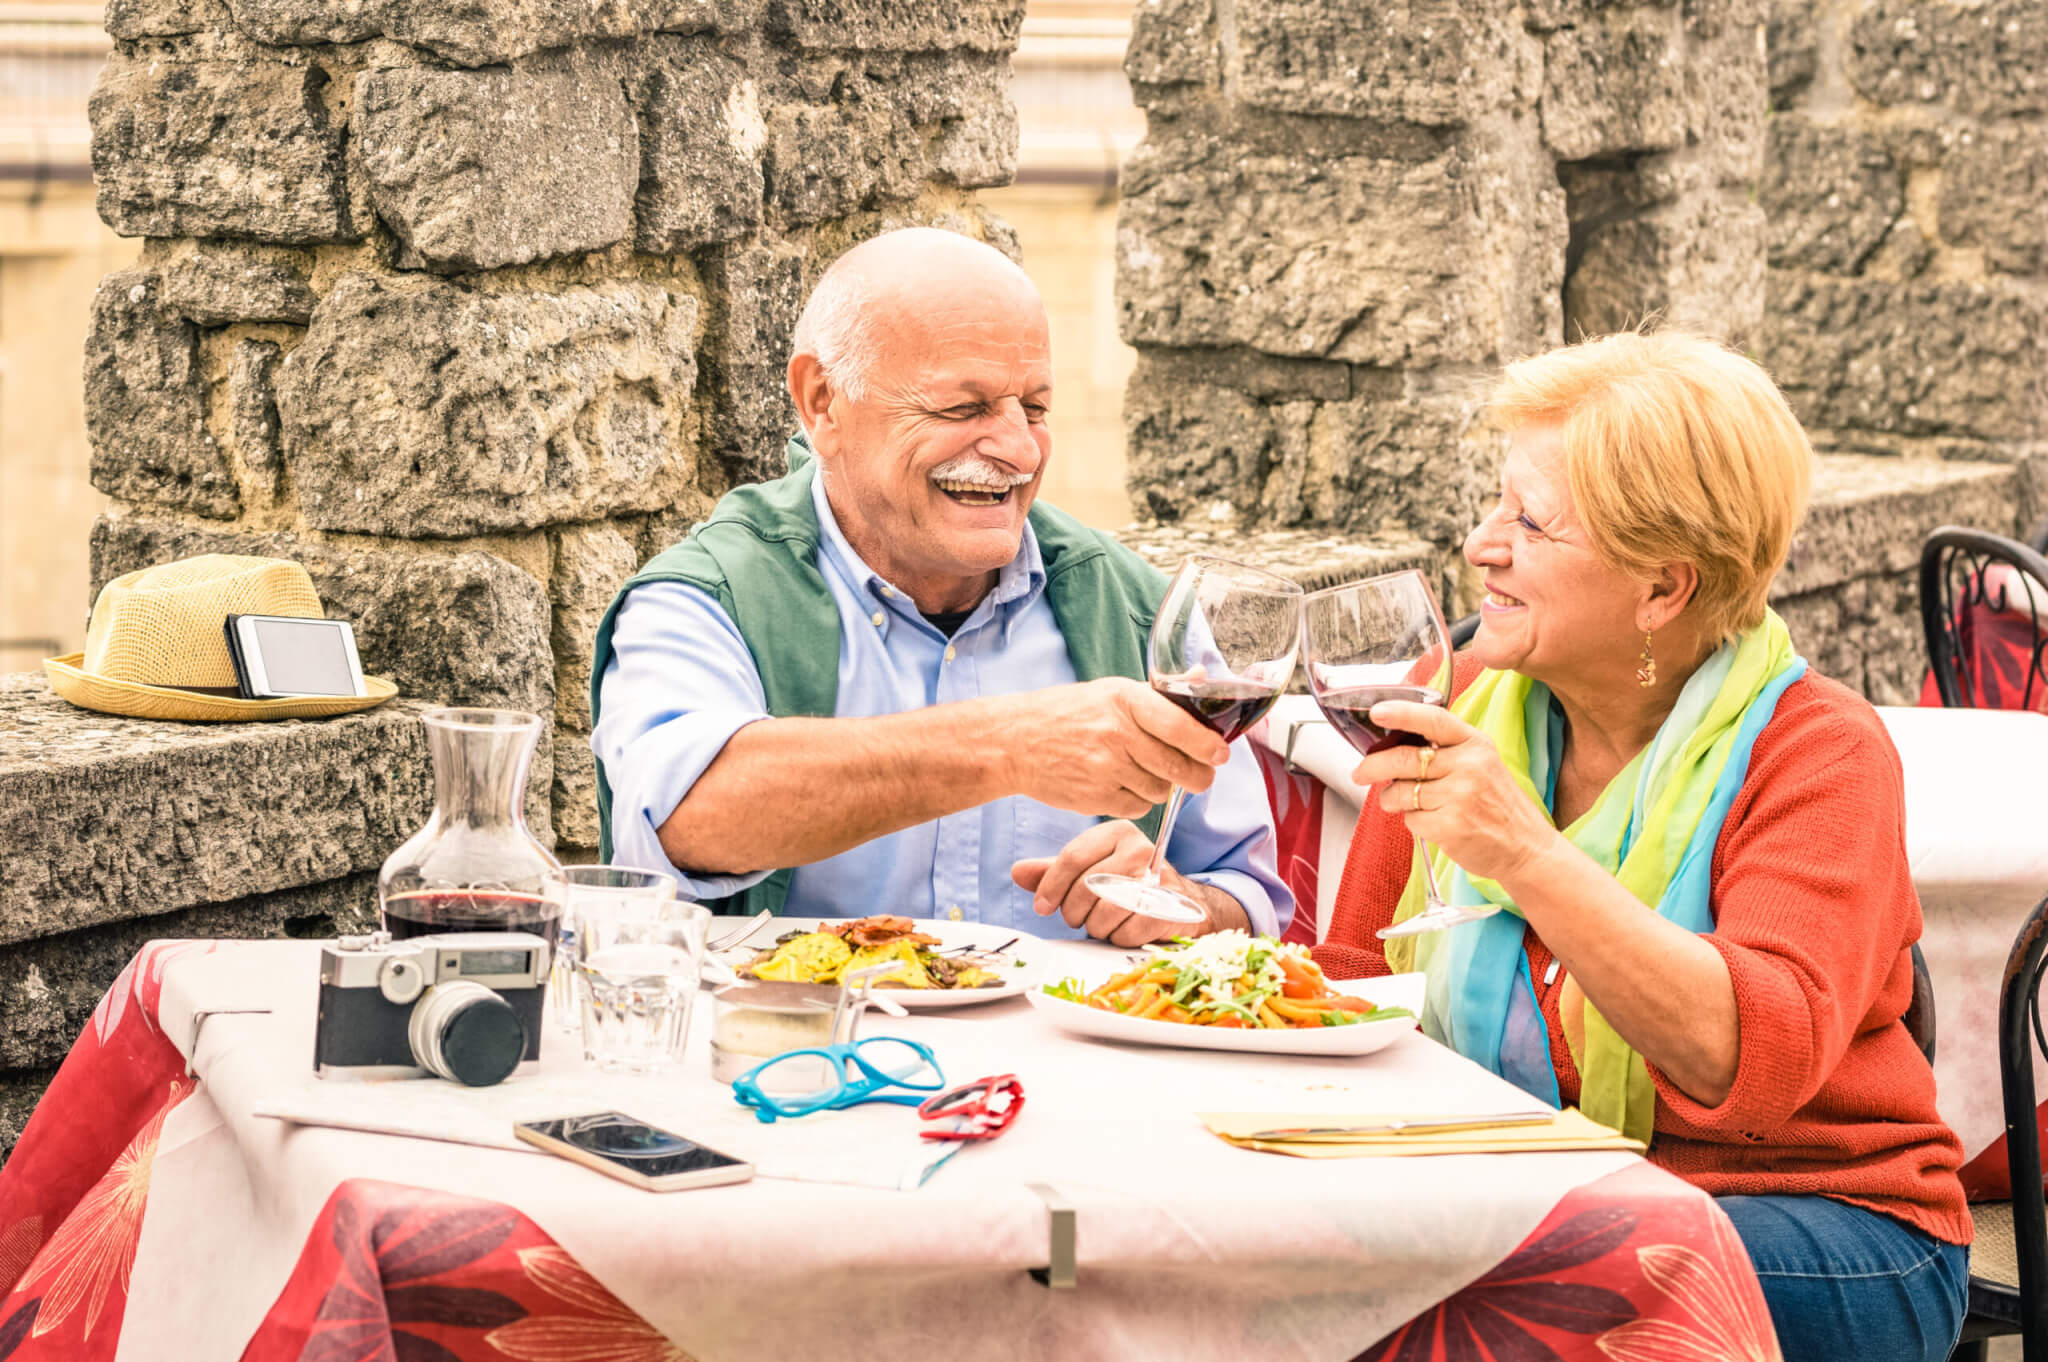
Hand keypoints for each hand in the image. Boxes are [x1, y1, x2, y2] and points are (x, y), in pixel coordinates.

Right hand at [995, 678, 1228, 819]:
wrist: (1015, 742)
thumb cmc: (1068, 713)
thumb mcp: (1111, 691)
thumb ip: (1159, 693)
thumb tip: (1203, 679)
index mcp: (1124, 700)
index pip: (1178, 726)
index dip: (1207, 744)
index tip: (1221, 754)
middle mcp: (1115, 734)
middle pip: (1177, 767)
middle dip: (1198, 775)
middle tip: (1202, 775)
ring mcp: (1104, 769)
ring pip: (1160, 790)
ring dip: (1163, 786)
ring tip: (1145, 771)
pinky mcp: (1095, 798)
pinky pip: (1138, 807)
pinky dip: (1138, 800)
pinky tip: (1123, 783)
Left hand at [1010, 820, 1244, 945]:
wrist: (1180, 902)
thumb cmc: (1126, 883)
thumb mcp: (1090, 869)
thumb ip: (1053, 871)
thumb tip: (1017, 872)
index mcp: (1118, 832)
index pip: (1072, 858)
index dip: (1050, 886)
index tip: (1041, 907)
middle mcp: (1141, 849)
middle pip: (1086, 888)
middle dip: (1074, 911)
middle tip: (1078, 917)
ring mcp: (1159, 879)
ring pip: (1104, 913)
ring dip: (1096, 927)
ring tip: (1103, 922)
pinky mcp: (1170, 908)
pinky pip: (1126, 932)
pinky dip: (1119, 938)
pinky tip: (1124, 929)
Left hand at [1349, 700, 1561, 886]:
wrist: (1524, 847)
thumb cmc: (1496, 804)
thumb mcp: (1481, 763)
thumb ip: (1445, 750)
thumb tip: (1391, 744)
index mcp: (1475, 743)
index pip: (1433, 720)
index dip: (1401, 714)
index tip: (1376, 712)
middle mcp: (1469, 766)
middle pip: (1403, 759)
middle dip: (1373, 766)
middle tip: (1360, 772)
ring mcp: (1460, 796)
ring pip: (1401, 792)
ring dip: (1393, 799)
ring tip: (1408, 803)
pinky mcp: (1451, 826)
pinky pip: (1411, 820)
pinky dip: (1414, 823)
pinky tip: (1434, 824)